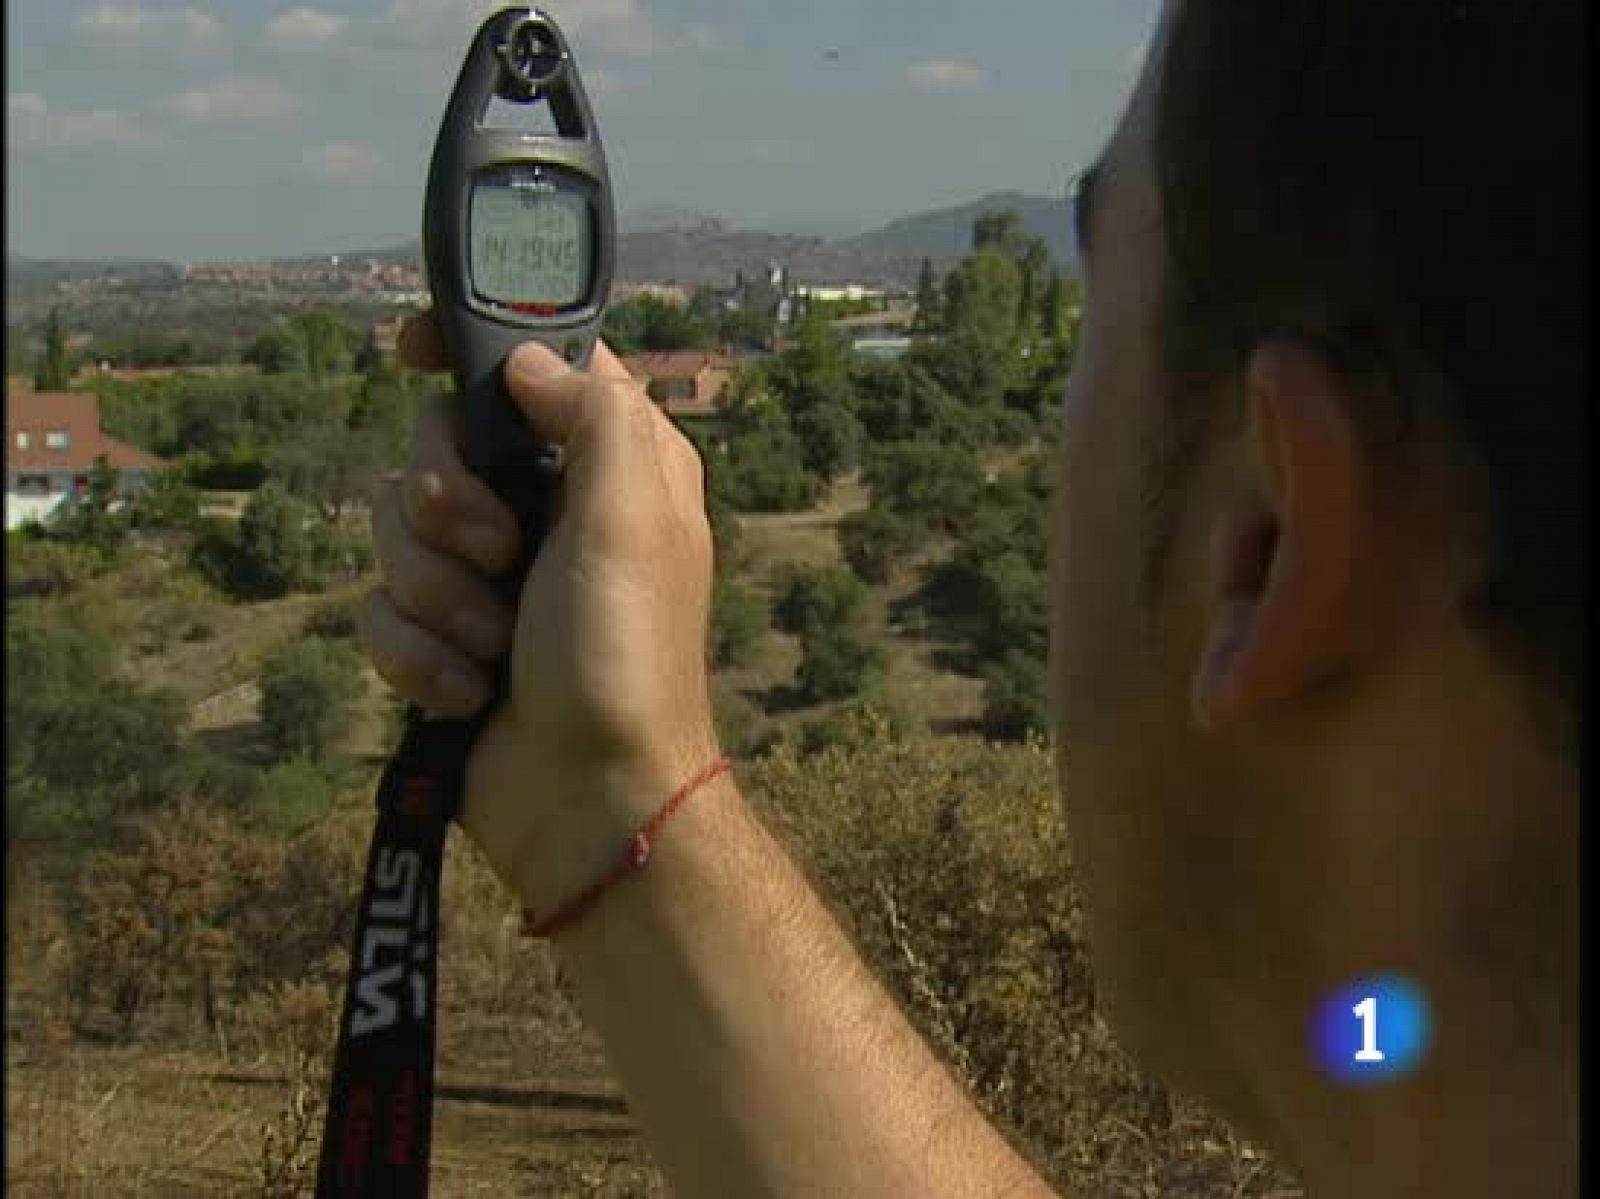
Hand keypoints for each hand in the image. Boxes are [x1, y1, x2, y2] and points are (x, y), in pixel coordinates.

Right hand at [366, 314, 721, 910]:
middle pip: (438, 441)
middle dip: (447, 502)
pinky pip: (379, 609)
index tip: (412, 349)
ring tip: (493, 644)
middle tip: (497, 552)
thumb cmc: (622, 655)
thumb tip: (526, 361)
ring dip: (437, 594)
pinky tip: (470, 691)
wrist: (589, 798)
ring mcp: (489, 574)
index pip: (529, 364)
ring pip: (395, 528)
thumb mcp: (631, 515)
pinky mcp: (441, 636)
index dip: (469, 347)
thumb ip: (592, 414)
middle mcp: (547, 507)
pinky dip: (419, 655)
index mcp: (608, 464)